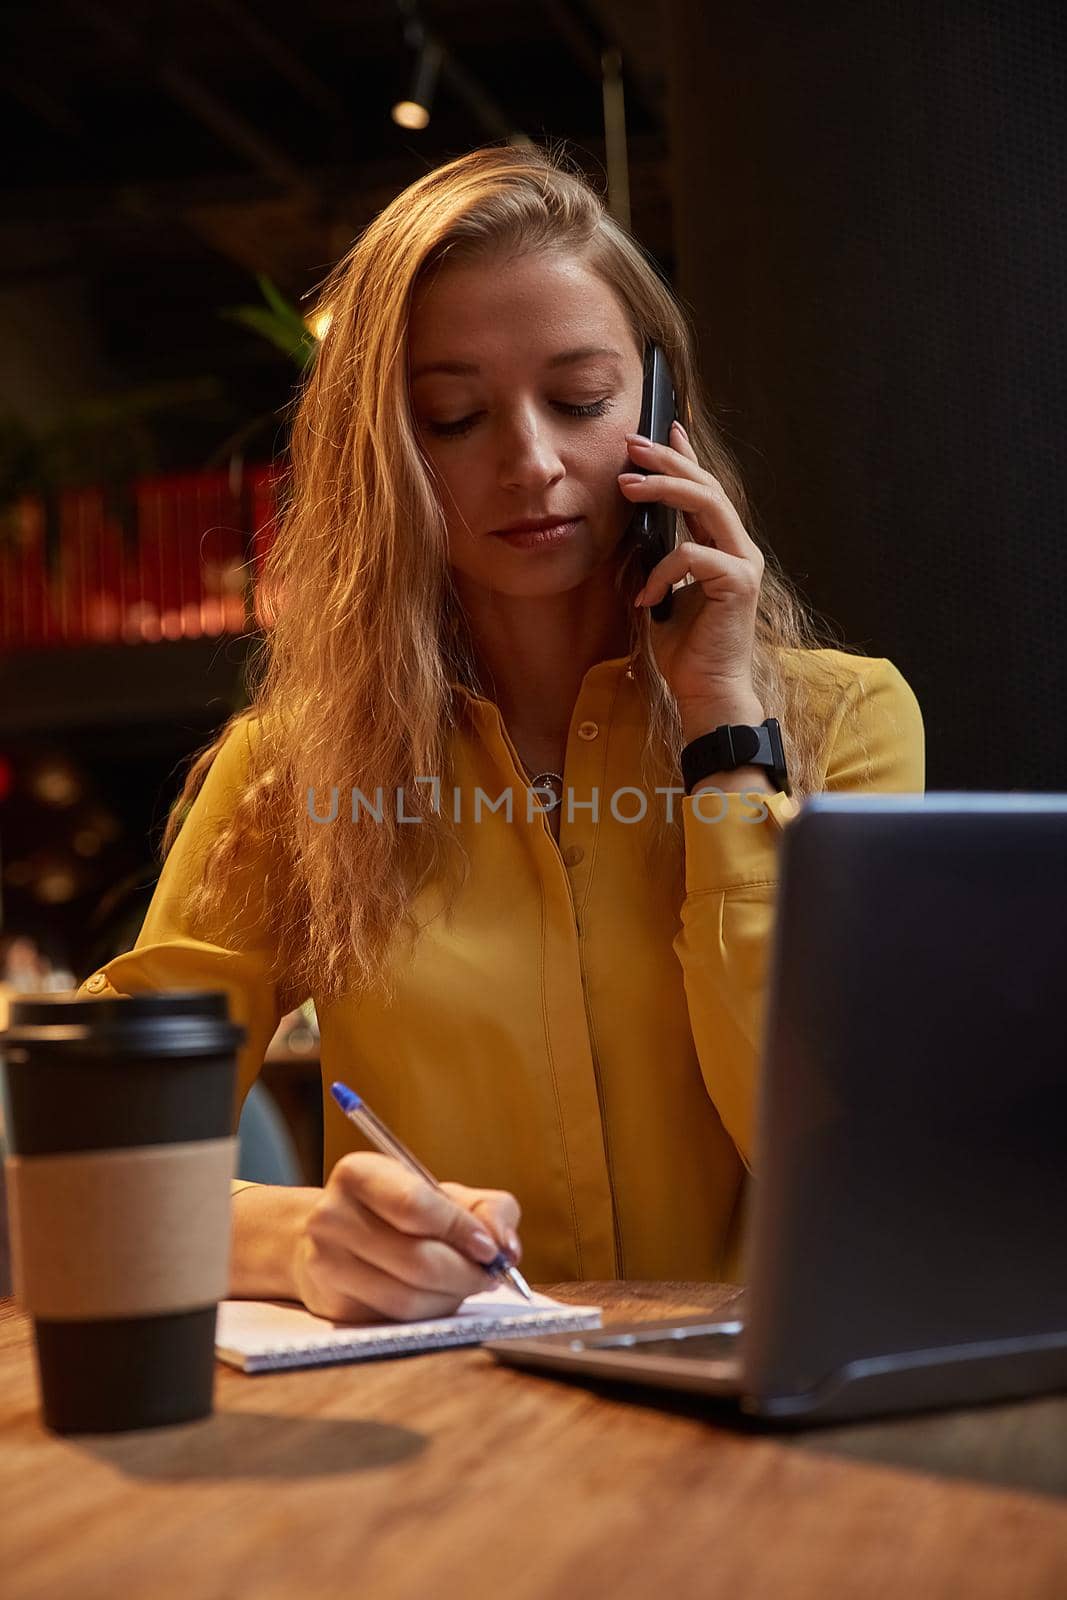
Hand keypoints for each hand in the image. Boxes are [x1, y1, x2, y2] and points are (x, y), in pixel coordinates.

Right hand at [292, 1152, 522, 1322]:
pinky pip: (396, 1320)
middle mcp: (333, 1216)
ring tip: (467, 1284)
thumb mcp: (442, 1194)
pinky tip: (439, 1296)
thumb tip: (506, 1247)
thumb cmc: (400, 1213)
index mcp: (359, 1174)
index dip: (460, 1231)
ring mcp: (327, 1263)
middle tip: (490, 1274)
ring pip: (408, 1298)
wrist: (335, 1238)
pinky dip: (431, 1312)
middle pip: (416, 1260)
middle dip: (466, 1273)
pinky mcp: (332, 1304)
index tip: (491, 1249)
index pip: (414, 1206)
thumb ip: (487, 1208)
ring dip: (452, 1296)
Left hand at [620, 420, 765, 715]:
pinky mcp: (738, 584)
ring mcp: (743, 565)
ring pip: (707, 506)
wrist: (706, 691)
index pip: (706, 492)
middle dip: (668, 461)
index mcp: (723, 550)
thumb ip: (659, 559)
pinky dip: (662, 572)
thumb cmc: (685, 649)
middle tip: (632, 445)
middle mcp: (739, 551)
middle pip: (707, 488)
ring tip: (627, 484)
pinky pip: (692, 557)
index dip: (687, 458)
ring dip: (664, 489)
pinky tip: (646, 597)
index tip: (666, 429)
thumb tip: (638, 529)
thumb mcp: (662, 593)